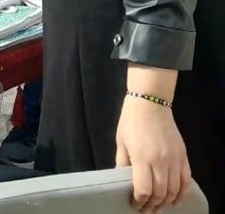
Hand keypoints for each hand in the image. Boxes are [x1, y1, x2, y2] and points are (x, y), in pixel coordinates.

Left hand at [116, 96, 190, 212]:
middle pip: (159, 193)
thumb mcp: (121, 142)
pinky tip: (175, 201)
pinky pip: (186, 181)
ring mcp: (174, 160)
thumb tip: (122, 181)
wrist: (150, 104)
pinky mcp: (184, 157)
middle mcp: (161, 162)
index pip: (143, 189)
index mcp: (142, 158)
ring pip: (173, 190)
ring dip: (165, 202)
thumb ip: (123, 163)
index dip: (139, 201)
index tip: (135, 204)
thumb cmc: (131, 122)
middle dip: (152, 205)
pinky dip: (182, 194)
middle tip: (145, 210)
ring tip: (157, 207)